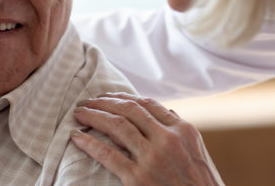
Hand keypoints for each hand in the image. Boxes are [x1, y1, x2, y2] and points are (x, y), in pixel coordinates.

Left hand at [71, 93, 221, 185]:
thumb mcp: (197, 154)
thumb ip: (180, 134)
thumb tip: (164, 113)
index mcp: (184, 131)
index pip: (148, 104)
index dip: (123, 97)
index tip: (107, 96)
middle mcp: (169, 140)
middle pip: (129, 110)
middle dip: (104, 102)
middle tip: (87, 101)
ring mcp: (153, 159)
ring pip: (116, 126)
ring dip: (93, 116)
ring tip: (79, 114)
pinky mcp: (138, 179)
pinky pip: (108, 154)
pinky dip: (89, 143)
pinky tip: (77, 138)